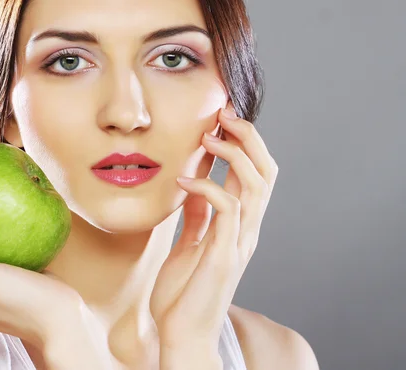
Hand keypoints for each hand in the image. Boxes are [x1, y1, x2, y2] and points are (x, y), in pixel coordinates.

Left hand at [150, 106, 278, 350]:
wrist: (180, 333)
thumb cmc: (183, 293)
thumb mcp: (189, 244)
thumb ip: (197, 218)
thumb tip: (194, 187)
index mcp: (238, 226)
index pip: (255, 174)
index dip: (245, 143)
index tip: (220, 119)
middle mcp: (246, 231)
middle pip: (267, 171)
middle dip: (248, 137)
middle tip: (223, 114)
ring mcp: (239, 243)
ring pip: (256, 184)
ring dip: (233, 154)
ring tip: (208, 138)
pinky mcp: (224, 255)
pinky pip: (227, 209)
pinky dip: (207, 188)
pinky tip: (183, 182)